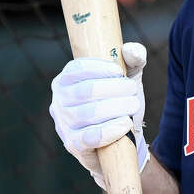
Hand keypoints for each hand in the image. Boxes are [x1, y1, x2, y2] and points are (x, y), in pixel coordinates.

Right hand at [49, 42, 147, 188]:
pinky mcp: (73, 144)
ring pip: (88, 113)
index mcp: (66, 79)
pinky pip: (90, 137)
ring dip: (117, 107)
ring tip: (133, 105)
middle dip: (114, 89)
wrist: (117, 139)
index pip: (78, 69)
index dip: (101, 68)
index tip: (120, 72)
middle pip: (86, 91)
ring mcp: (64, 124)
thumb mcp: (127, 77)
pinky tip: (125, 124)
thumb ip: (133, 59)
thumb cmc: (118, 101)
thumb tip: (131, 50)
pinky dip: (111, 130)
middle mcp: (59, 100)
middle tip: (132, 91)